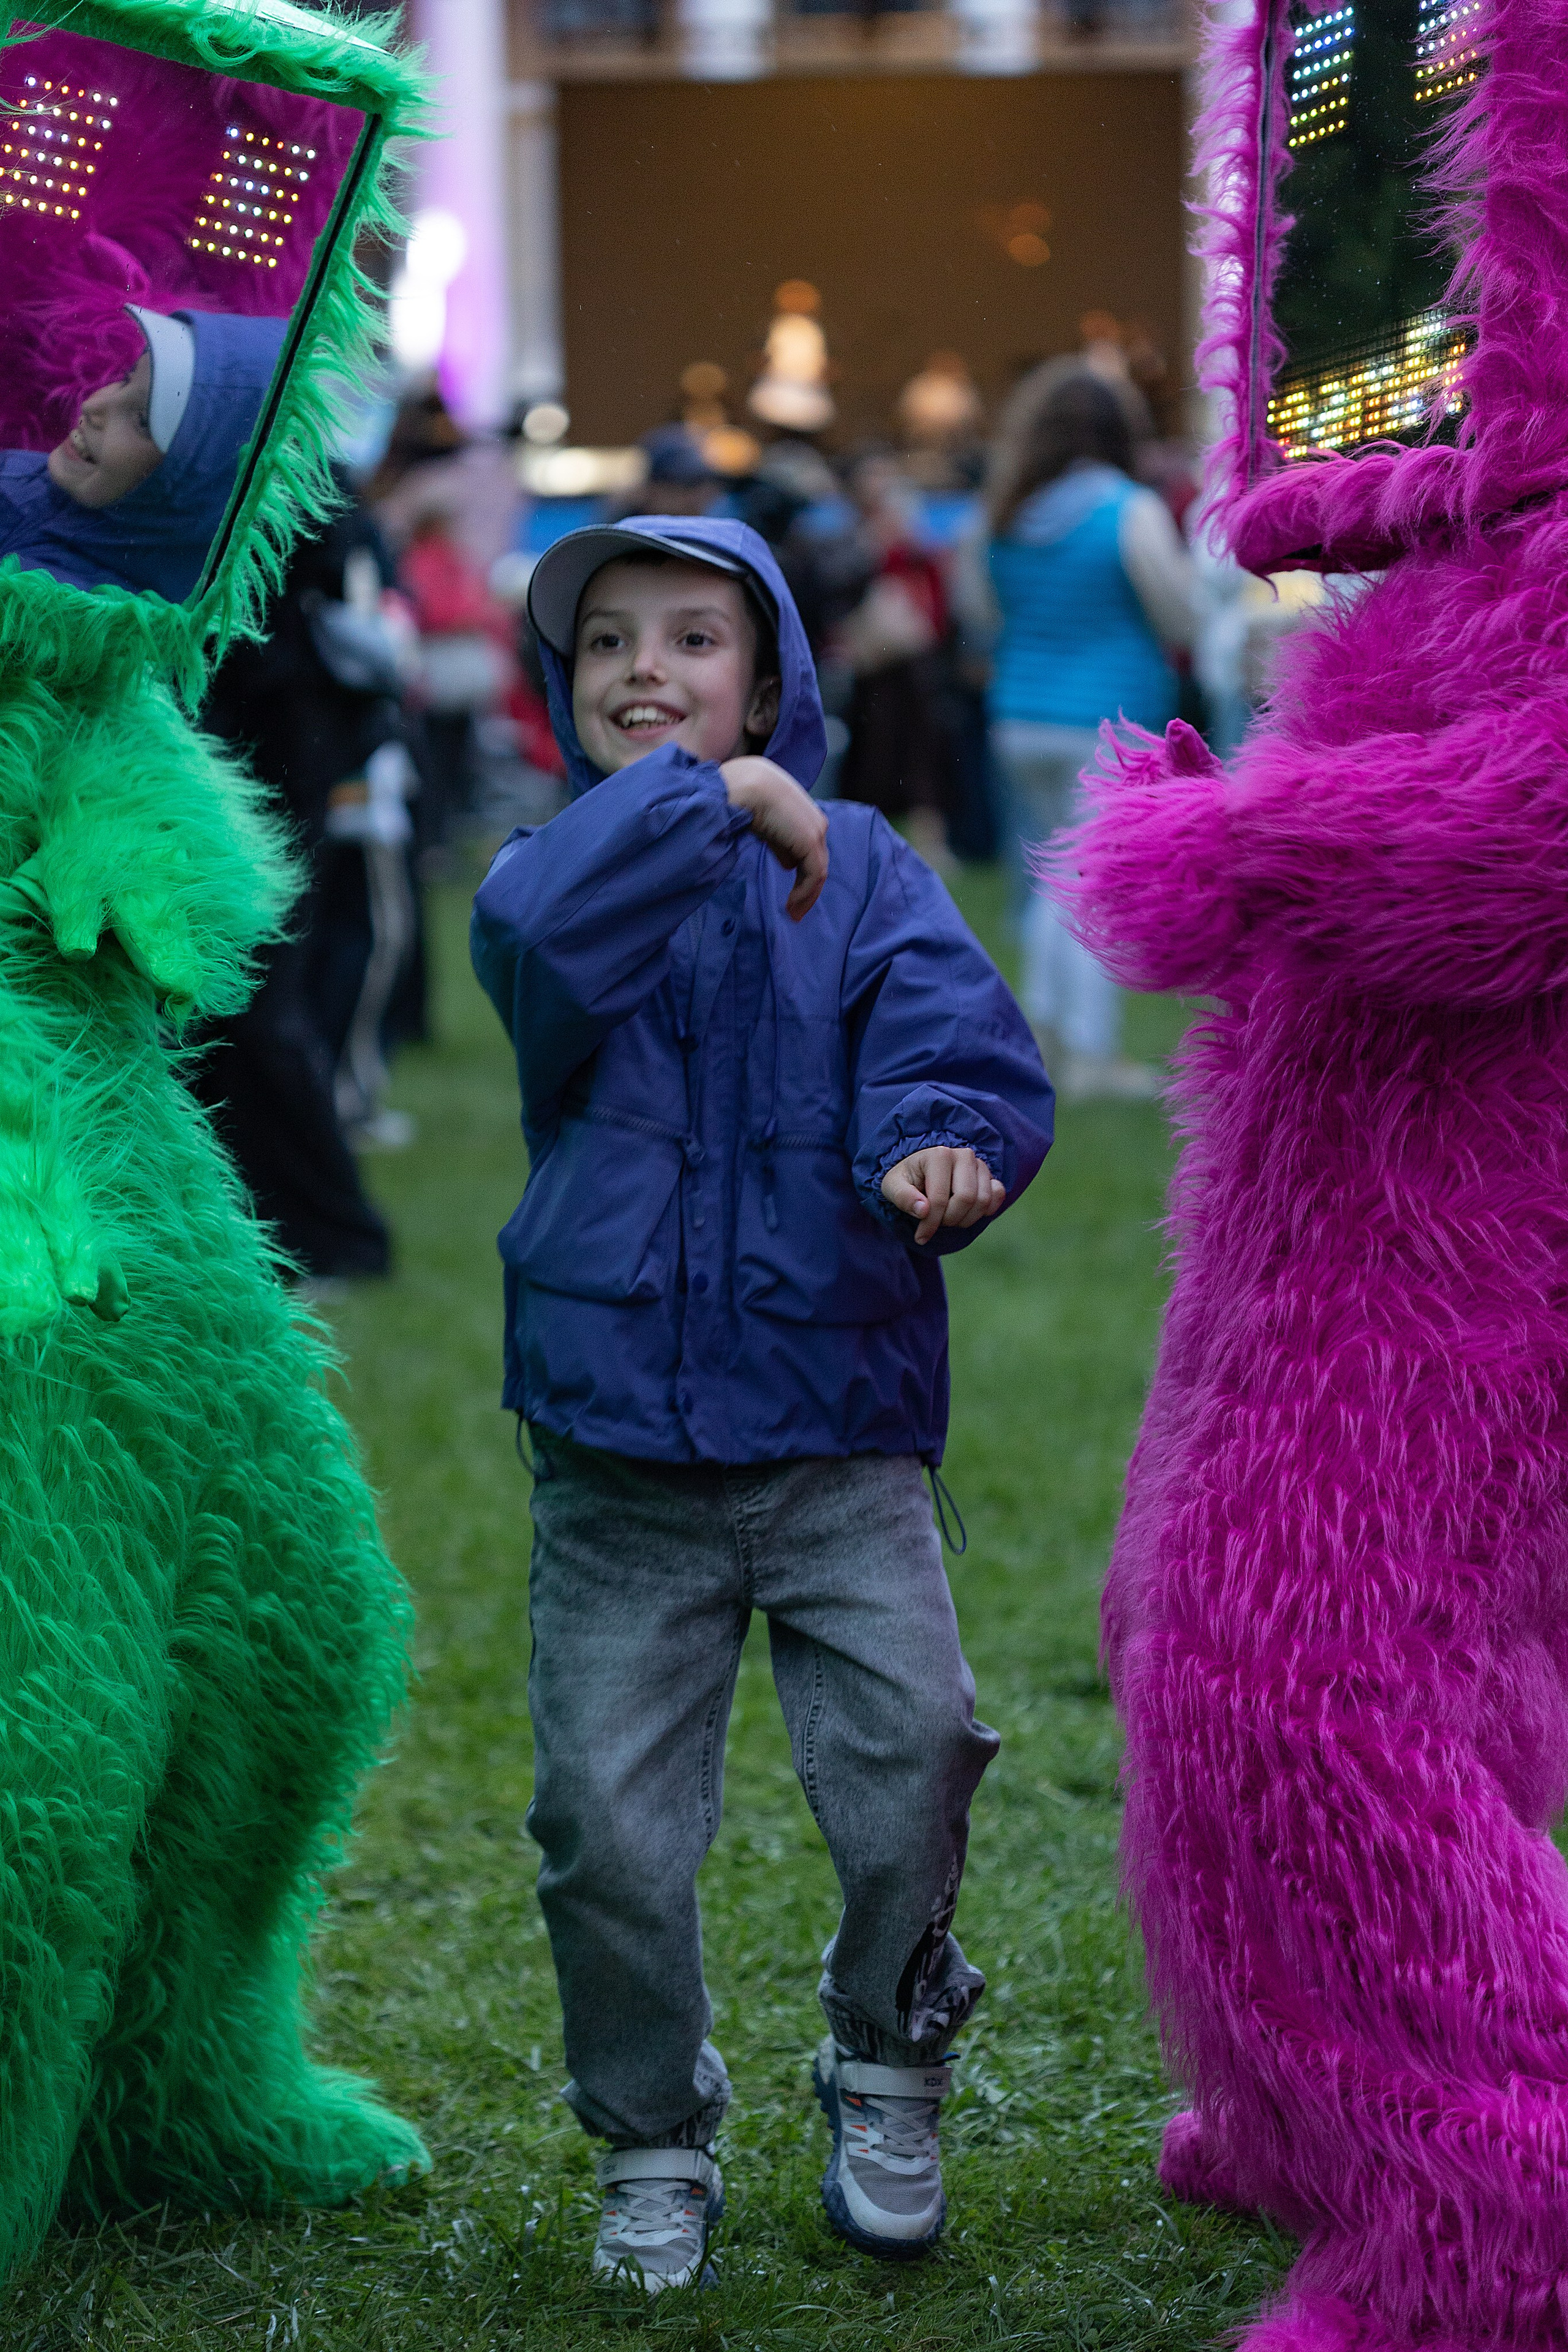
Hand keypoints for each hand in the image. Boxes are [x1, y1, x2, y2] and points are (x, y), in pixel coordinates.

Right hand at [720, 756, 829, 920]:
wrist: (746, 785)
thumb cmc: (745, 796)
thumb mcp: (764, 821)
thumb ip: (778, 841)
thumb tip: (788, 863)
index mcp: (803, 813)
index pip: (809, 848)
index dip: (802, 872)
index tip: (791, 894)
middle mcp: (815, 821)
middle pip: (816, 861)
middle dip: (807, 888)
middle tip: (794, 911)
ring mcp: (816, 831)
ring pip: (817, 871)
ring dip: (806, 896)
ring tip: (793, 914)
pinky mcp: (811, 842)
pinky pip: (813, 875)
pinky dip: (804, 893)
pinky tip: (791, 906)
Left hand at [881, 1146, 1005, 1244]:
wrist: (920, 1170)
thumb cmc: (905, 1179)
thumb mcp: (892, 1187)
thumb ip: (903, 1198)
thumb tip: (923, 1210)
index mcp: (938, 1155)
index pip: (940, 1198)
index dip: (931, 1223)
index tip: (920, 1236)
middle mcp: (963, 1155)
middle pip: (967, 1198)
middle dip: (950, 1220)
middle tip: (937, 1223)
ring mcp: (979, 1164)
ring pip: (983, 1200)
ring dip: (966, 1219)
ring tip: (949, 1218)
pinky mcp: (989, 1175)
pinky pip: (998, 1195)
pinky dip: (986, 1210)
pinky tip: (968, 1214)